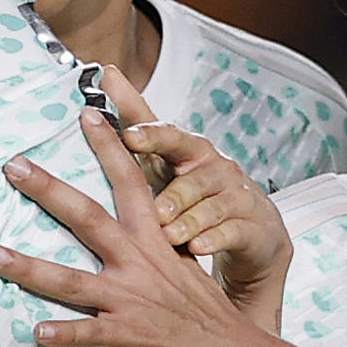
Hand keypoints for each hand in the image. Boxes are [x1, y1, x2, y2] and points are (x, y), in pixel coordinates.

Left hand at [0, 106, 269, 346]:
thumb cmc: (205, 313)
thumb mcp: (183, 265)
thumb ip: (154, 240)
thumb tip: (129, 221)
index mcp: (155, 240)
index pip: (131, 183)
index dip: (110, 148)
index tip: (87, 114)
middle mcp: (140, 262)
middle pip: (88, 217)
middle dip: (48, 189)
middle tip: (12, 165)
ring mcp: (131, 299)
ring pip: (72, 280)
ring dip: (28, 267)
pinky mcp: (130, 335)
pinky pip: (89, 334)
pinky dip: (63, 333)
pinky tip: (36, 332)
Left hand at [120, 121, 289, 328]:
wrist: (252, 230)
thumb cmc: (194, 195)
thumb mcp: (165, 170)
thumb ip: (133, 141)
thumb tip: (94, 98)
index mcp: (189, 151)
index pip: (169, 136)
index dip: (150, 134)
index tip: (128, 135)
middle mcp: (215, 167)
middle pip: (195, 173)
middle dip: (174, 188)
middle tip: (155, 209)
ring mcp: (236, 195)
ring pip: (211, 204)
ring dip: (189, 219)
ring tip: (169, 234)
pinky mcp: (251, 225)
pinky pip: (232, 231)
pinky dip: (214, 239)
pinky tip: (197, 248)